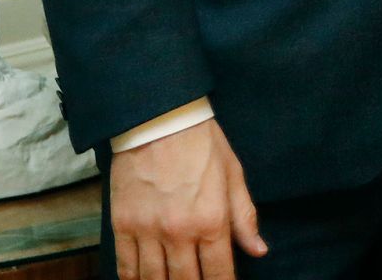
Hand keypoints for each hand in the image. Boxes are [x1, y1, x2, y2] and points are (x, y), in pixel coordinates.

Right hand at [109, 118, 265, 279]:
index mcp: (211, 220)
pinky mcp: (123, 224)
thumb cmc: (201, 142)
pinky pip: (126, 268)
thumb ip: (244, 217)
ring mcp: (148, 231)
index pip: (219, 275)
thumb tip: (259, 250)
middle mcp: (179, 232)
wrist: (159, 117)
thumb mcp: (232, 174)